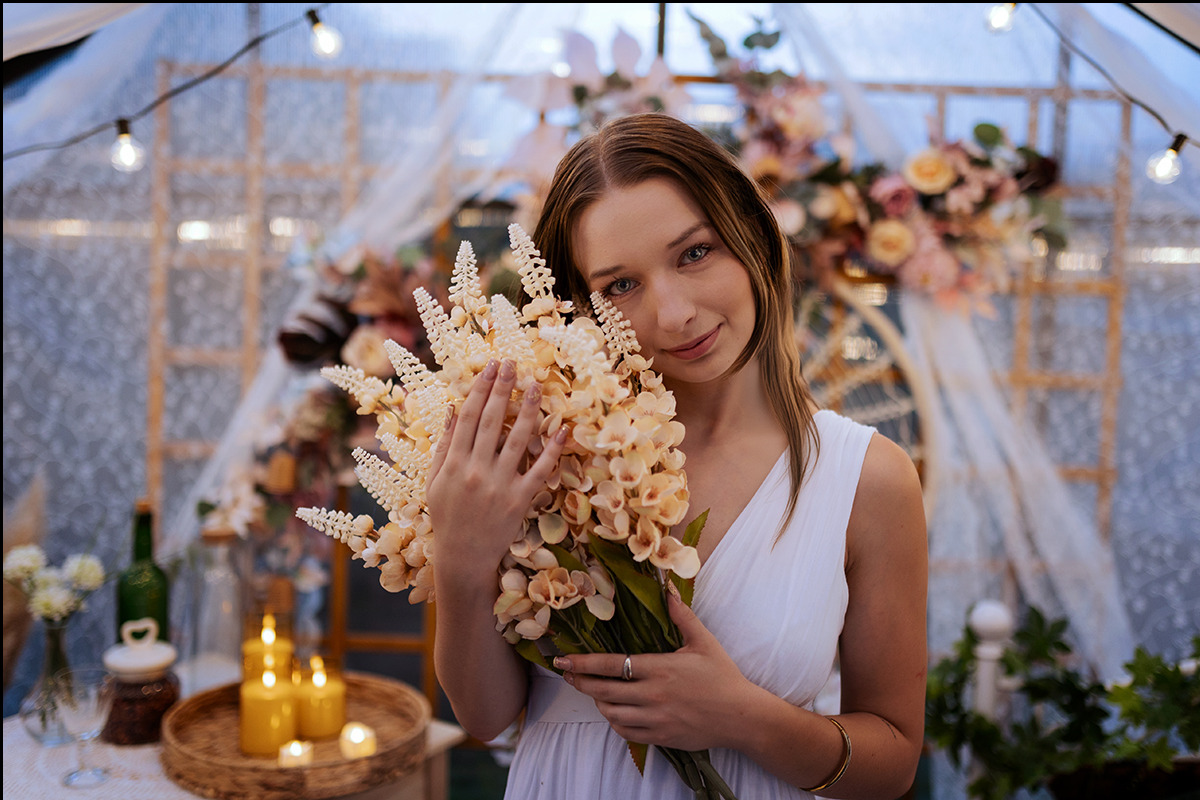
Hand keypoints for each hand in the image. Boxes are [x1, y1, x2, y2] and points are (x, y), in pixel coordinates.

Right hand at [426, 358, 566, 578]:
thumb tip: (454, 409)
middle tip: (512, 363)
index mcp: (454, 463)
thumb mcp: (435, 481)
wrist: (463, 556)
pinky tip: (562, 429)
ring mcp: (500, 484)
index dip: (480, 388)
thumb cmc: (447, 516)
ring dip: (528, 409)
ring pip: (518, 439)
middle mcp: (477, 470)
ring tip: (535, 385)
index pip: (469, 416)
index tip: (490, 367)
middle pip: (492, 420)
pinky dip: (552, 450)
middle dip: (502, 388)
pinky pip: (540, 470)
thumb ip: (445, 445)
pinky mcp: (520, 500)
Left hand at [555, 591, 753, 751]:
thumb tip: (668, 589)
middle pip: (604, 691)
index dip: (584, 663)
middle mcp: (653, 695)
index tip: (564, 661)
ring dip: (598, 702)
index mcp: (660, 669)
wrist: (741, 716)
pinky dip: (614, 722)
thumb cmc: (723, 676)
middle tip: (567, 675)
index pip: (612, 665)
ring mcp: (656, 719)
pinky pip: (627, 732)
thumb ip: (681, 615)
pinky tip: (613, 712)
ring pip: (612, 714)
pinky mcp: (661, 736)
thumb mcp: (703, 641)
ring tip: (593, 691)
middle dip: (581, 682)